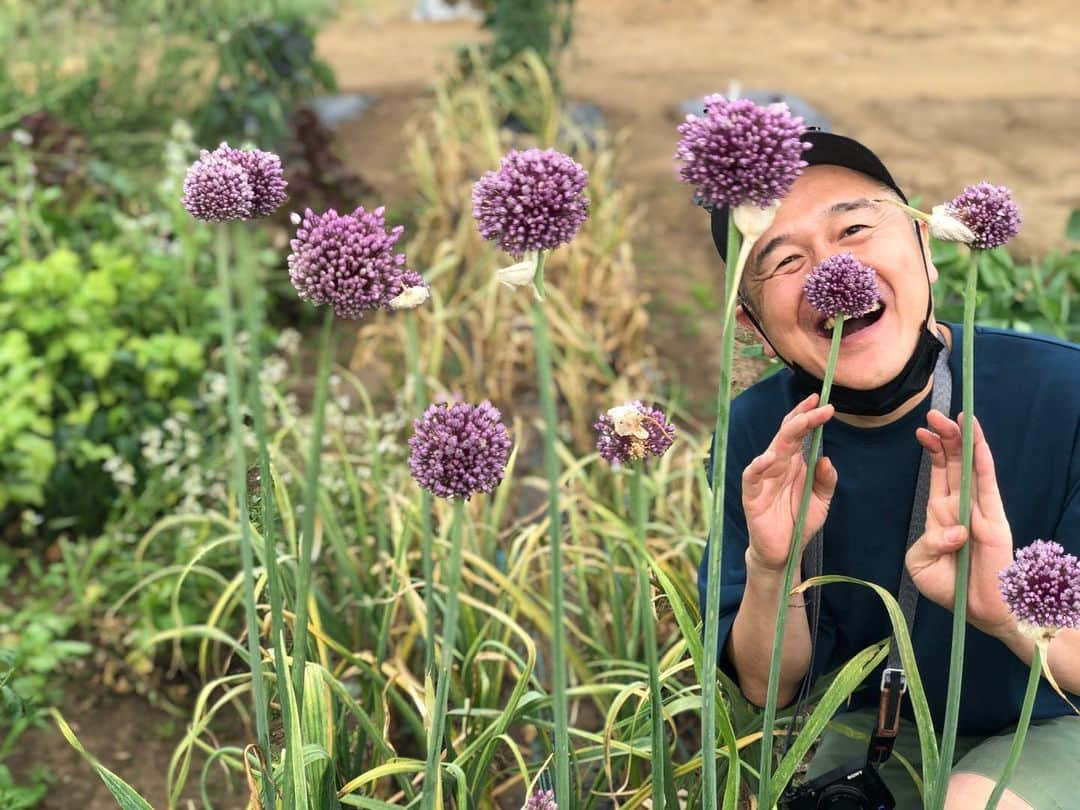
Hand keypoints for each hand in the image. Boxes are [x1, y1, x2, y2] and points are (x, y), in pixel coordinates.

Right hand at [742, 393, 837, 573]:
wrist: (784, 552)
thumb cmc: (800, 523)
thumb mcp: (822, 501)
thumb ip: (826, 480)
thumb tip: (826, 459)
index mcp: (795, 463)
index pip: (800, 434)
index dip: (809, 416)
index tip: (824, 402)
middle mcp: (779, 465)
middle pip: (787, 435)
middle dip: (802, 418)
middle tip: (817, 405)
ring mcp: (764, 478)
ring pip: (773, 449)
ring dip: (787, 434)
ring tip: (802, 421)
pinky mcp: (753, 494)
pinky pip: (752, 476)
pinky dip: (758, 466)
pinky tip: (768, 458)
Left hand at [905, 410, 1014, 637]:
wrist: (979, 611)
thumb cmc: (950, 588)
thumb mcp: (921, 564)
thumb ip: (929, 542)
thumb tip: (955, 530)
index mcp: (941, 514)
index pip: (937, 474)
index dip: (931, 451)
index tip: (920, 432)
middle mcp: (960, 506)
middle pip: (953, 463)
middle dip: (944, 437)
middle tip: (934, 414)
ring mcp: (978, 509)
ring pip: (970, 467)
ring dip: (963, 441)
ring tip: (957, 416)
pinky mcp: (994, 518)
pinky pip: (987, 484)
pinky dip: (982, 460)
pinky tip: (977, 439)